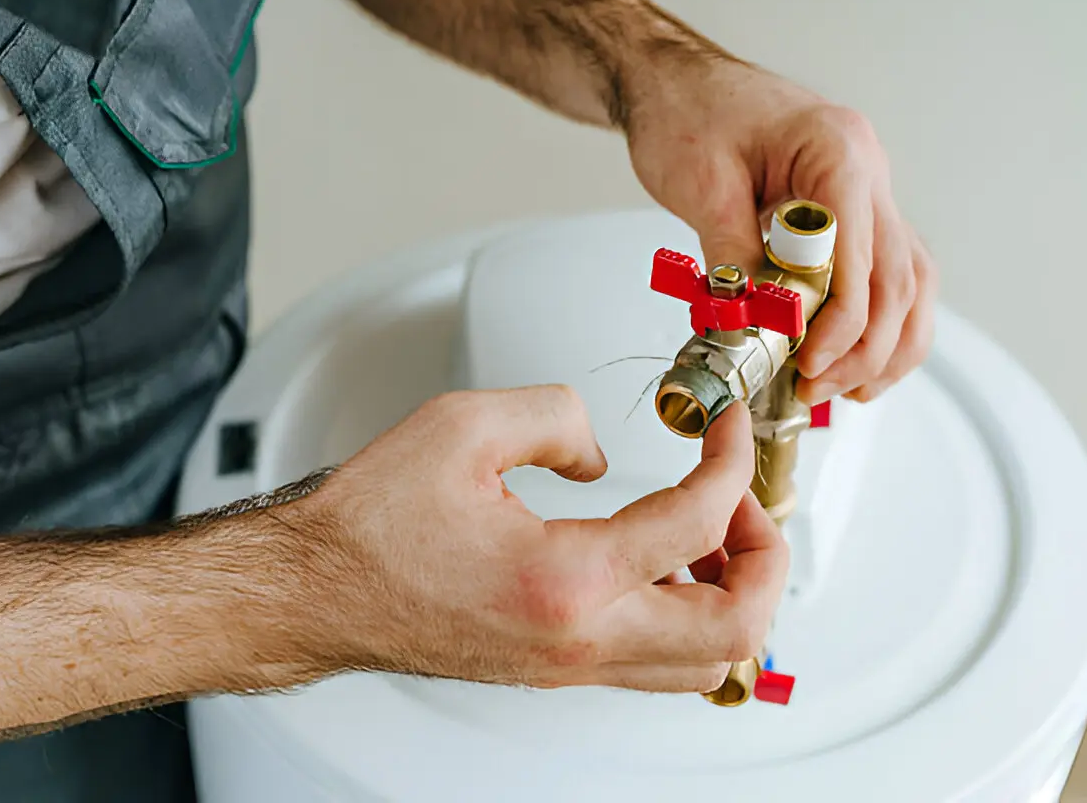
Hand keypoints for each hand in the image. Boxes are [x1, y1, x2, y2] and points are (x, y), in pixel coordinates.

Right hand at [271, 387, 787, 693]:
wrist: (320, 593)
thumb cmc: (372, 525)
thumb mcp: (463, 426)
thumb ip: (558, 417)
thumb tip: (603, 450)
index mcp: (565, 579)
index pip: (699, 520)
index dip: (731, 459)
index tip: (726, 428)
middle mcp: (579, 639)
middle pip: (735, 630)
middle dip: (765, 555)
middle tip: (740, 500)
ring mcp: (571, 666)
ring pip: (704, 663)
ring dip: (732, 594)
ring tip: (709, 532)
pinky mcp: (558, 670)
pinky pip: (658, 662)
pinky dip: (687, 615)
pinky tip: (660, 563)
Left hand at [625, 60, 937, 403]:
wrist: (675, 83)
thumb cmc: (686, 113)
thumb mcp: (701, 187)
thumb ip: (734, 256)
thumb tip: (756, 326)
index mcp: (838, 151)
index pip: (863, 257)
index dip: (842, 324)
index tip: (809, 364)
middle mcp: (866, 170)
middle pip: (900, 276)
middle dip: (867, 346)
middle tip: (820, 388)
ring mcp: (865, 190)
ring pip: (911, 279)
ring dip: (890, 341)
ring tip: (852, 390)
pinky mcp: (849, 211)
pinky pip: (887, 271)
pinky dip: (879, 320)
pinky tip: (855, 357)